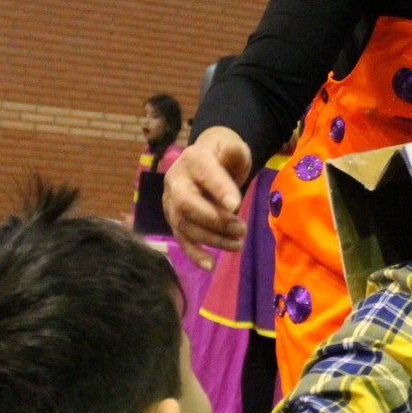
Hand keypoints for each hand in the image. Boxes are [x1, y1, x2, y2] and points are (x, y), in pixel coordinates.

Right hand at [162, 126, 252, 269]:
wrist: (207, 160)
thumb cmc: (224, 156)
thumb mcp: (234, 148)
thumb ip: (234, 152)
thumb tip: (234, 156)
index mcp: (193, 159)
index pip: (205, 174)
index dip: (219, 190)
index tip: (237, 205)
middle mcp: (176, 180)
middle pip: (187, 204)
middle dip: (215, 220)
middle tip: (241, 229)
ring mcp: (170, 201)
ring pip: (185, 225)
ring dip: (212, 239)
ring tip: (238, 243)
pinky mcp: (173, 219)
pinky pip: (180, 238)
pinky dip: (194, 254)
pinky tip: (210, 265)